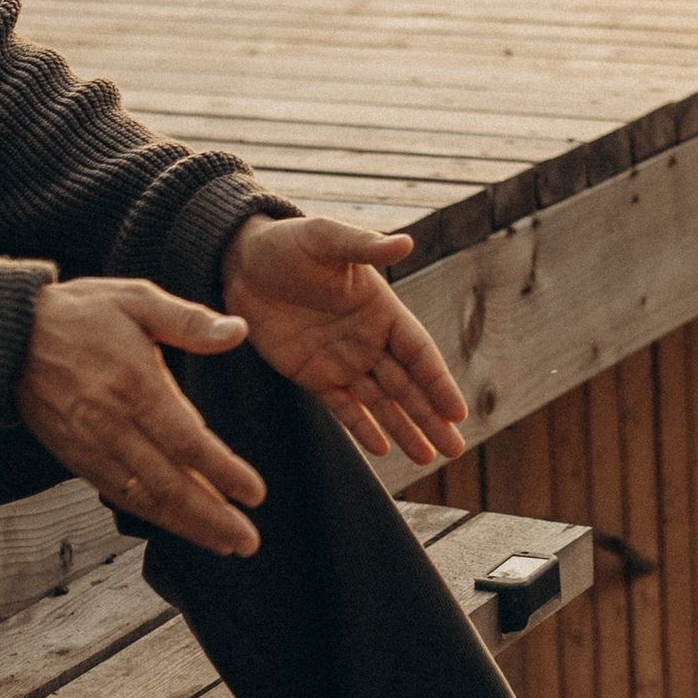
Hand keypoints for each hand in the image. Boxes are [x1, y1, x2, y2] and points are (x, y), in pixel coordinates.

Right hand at [15, 277, 263, 556]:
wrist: (8, 336)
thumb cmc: (78, 313)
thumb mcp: (137, 299)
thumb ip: (189, 320)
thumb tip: (237, 330)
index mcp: (134, 385)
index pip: (187, 442)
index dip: (222, 472)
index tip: (255, 494)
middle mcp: (112, 424)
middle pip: (168, 483)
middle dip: (211, 517)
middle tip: (247, 542)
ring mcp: (91, 445)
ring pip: (144, 497)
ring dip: (185, 525)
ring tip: (222, 543)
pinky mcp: (75, 456)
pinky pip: (116, 494)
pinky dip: (149, 515)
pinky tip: (176, 524)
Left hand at [219, 213, 467, 468]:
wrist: (240, 260)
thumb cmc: (288, 242)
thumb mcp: (325, 238)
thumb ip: (364, 246)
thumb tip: (406, 241)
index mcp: (381, 309)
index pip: (418, 352)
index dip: (438, 382)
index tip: (457, 413)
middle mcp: (368, 339)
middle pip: (407, 386)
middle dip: (431, 418)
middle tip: (455, 450)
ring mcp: (342, 360)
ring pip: (381, 403)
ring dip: (405, 430)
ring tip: (429, 459)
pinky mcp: (312, 375)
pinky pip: (343, 408)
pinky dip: (362, 429)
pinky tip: (383, 450)